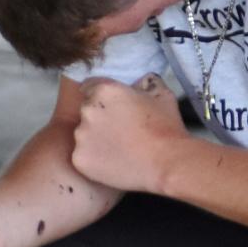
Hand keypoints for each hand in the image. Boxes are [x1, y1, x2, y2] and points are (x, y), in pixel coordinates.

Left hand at [68, 74, 186, 196]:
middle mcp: (87, 111)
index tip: (111, 108)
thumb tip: (140, 83)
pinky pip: (83, 156)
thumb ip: (145, 83)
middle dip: (99, 118)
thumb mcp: (162, 94)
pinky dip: (95, 160)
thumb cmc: (167, 128)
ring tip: (119, 149)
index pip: (89, 87)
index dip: (102, 98)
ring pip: (83, 135)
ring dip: (95, 139)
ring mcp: (81, 136)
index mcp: (104, 91)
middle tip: (119, 131)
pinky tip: (114, 162)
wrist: (167, 163)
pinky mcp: (79, 159)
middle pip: (86, 111)